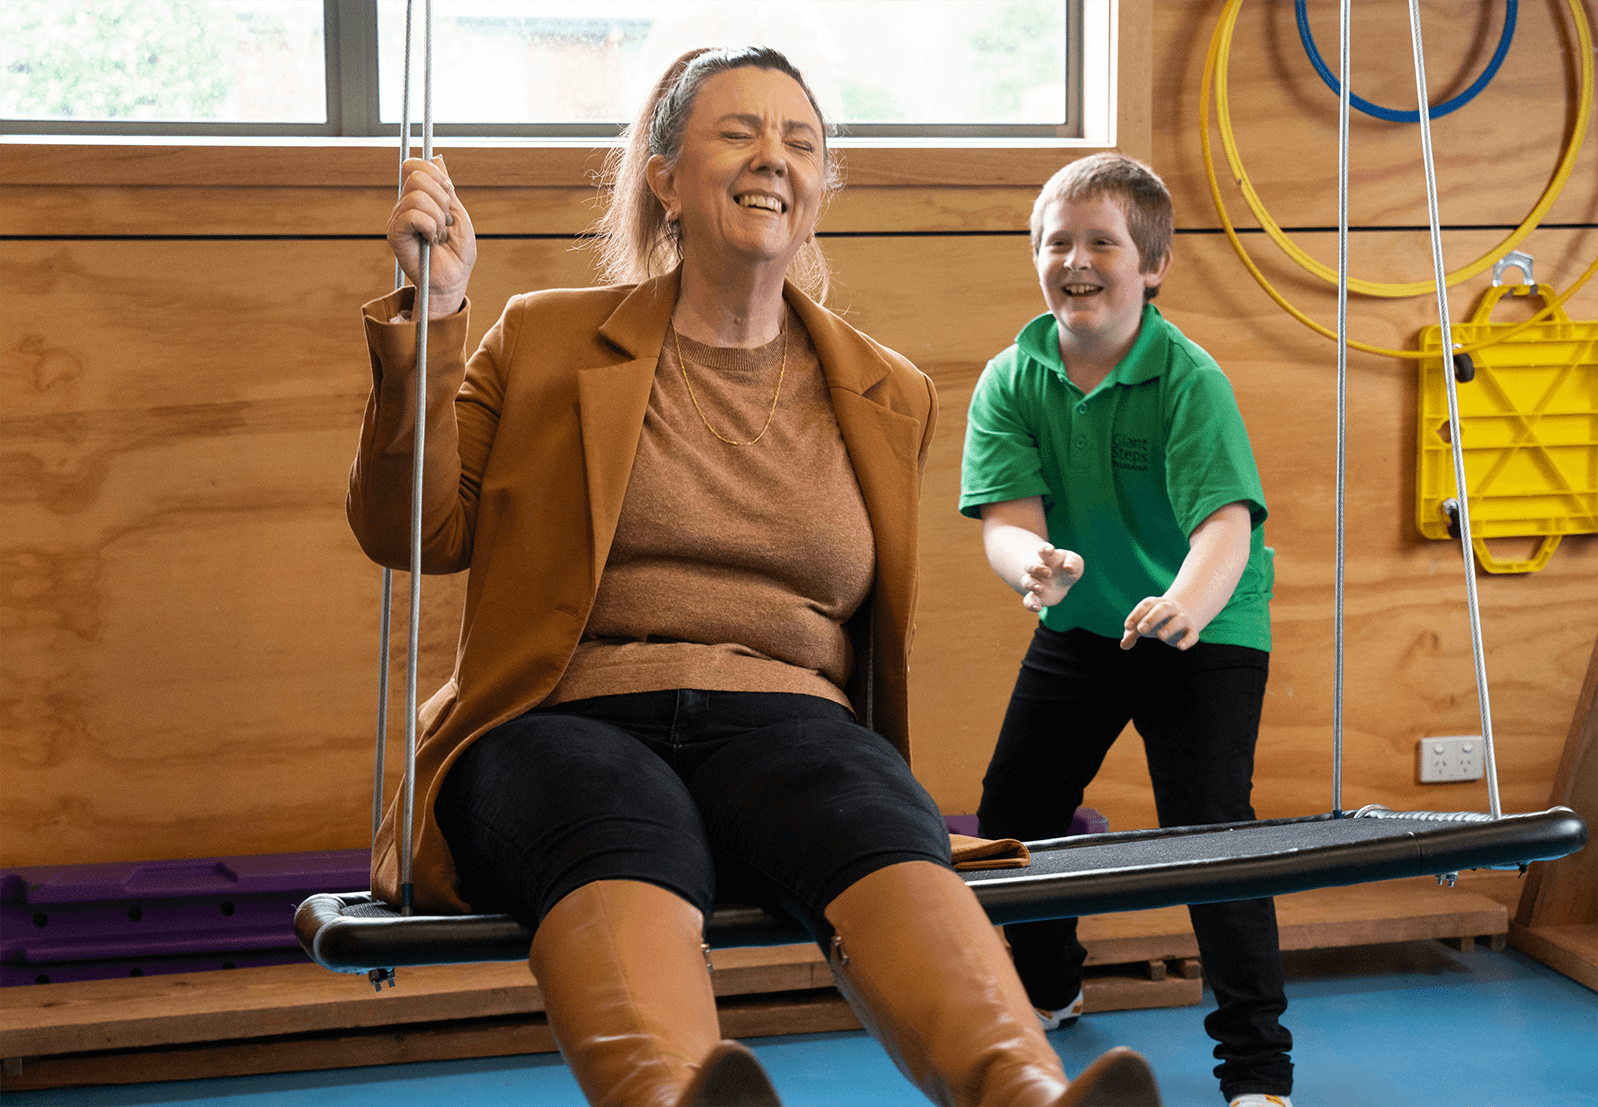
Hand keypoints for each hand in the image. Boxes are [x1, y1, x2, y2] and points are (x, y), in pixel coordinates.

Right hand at [387, 155, 475, 317]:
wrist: (454, 279)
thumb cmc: (457, 251)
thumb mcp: (457, 212)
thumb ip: (445, 186)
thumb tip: (437, 158)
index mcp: (419, 197)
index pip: (415, 165)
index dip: (436, 175)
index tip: (449, 194)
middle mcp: (404, 205)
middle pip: (417, 177)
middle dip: (441, 199)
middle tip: (445, 221)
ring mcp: (398, 219)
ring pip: (417, 197)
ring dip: (438, 218)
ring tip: (439, 235)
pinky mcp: (395, 234)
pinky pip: (413, 215)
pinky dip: (430, 227)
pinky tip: (431, 240)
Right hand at [1019, 543, 1082, 612]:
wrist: (1060, 583)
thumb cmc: (1067, 568)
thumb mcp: (1075, 563)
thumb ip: (1073, 563)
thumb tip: (1069, 569)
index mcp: (1048, 558)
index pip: (1042, 549)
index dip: (1044, 548)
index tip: (1050, 550)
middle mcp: (1038, 569)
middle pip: (1030, 565)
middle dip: (1037, 568)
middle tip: (1049, 573)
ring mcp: (1035, 583)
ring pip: (1027, 582)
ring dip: (1032, 584)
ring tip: (1040, 588)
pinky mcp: (1036, 597)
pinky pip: (1028, 601)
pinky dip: (1030, 604)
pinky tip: (1037, 608)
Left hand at [1121, 596, 1197, 649]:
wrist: (1181, 616)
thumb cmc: (1155, 621)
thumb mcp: (1142, 625)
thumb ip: (1131, 634)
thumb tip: (1123, 645)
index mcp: (1155, 604)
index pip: (1145, 605)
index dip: (1136, 615)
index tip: (1127, 627)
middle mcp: (1170, 608)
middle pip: (1162, 609)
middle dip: (1151, 618)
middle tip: (1141, 629)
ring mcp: (1182, 619)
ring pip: (1178, 620)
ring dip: (1169, 627)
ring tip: (1160, 637)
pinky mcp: (1191, 631)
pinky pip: (1192, 634)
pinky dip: (1188, 640)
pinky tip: (1180, 647)